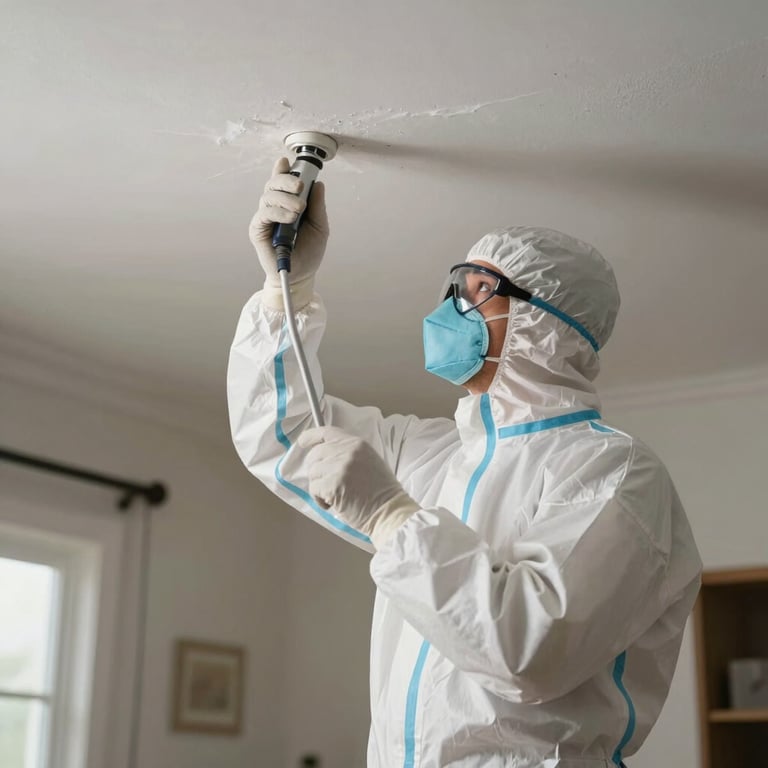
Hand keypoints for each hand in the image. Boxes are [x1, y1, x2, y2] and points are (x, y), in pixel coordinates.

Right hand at [249, 157, 328, 309]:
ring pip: (268, 196)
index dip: (283, 169)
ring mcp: (265, 218)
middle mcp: (275, 207)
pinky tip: (289, 217)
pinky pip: (264, 214)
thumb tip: (318, 184)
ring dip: (285, 198)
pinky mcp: (258, 230)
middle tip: (300, 186)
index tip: (288, 161)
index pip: (282, 181)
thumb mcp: (320, 226)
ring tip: (299, 209)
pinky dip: (278, 212)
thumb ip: (318, 206)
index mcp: (289, 203)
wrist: (302, 275)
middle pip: (273, 183)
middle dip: (286, 179)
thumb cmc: (309, 251)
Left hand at [298, 427, 419, 547]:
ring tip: (336, 495)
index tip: (302, 442)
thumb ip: (348, 453)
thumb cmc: (381, 491)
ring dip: (320, 486)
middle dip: (316, 470)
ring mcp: (339, 467)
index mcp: (357, 443)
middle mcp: (347, 451)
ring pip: (313, 473)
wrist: (390, 511)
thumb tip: (325, 456)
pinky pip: (314, 489)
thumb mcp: (369, 460)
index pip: (326, 432)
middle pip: (315, 454)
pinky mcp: (333, 485)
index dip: (310, 436)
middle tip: (327, 483)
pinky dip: (320, 499)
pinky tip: (334, 503)